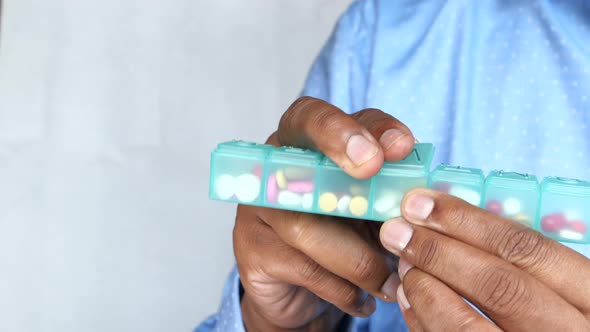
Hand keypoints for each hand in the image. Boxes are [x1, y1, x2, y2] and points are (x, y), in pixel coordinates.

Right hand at [234, 96, 415, 330]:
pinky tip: (363, 299)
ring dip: (361, 258)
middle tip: (375, 167)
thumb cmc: (340, 235)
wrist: (299, 290)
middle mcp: (272, 168)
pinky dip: (344, 289)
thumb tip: (431, 192)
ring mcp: (258, 209)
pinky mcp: (253, 251)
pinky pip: (306, 269)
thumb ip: (389, 188)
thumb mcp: (368, 205)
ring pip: (308, 225)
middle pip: (297, 149)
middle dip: (341, 148)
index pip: (316, 116)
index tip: (397, 144)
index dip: (353, 126)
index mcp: (302, 146)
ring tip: (391, 281)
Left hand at [379, 189, 589, 330]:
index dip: (468, 221)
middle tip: (397, 230)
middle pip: (498, 285)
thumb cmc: (555, 316)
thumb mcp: (560, 286)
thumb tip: (450, 221)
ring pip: (466, 325)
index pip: (527, 250)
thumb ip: (521, 260)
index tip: (423, 202)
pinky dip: (422, 320)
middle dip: (439, 251)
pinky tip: (410, 296)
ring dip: (425, 287)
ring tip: (404, 263)